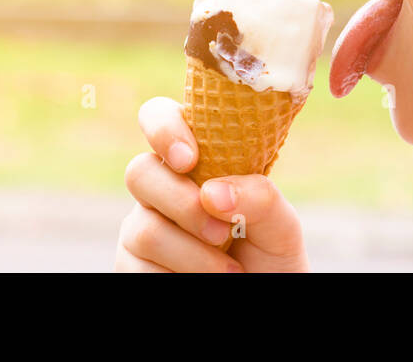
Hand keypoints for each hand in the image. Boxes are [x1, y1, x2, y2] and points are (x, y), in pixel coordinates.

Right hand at [114, 96, 310, 271]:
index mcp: (196, 160)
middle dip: (183, 204)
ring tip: (229, 270)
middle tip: (222, 232)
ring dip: (192, 255)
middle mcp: (161, 187)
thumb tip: (212, 192)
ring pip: (144, 229)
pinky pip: (137, 268)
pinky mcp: (132, 266)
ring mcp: (142, 226)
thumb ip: (259, 197)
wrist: (265, 296)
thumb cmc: (271, 254)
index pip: (160, 117)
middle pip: (140, 172)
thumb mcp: (280, 223)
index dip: (164, 128)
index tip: (190, 159)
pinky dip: (179, 277)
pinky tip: (203, 282)